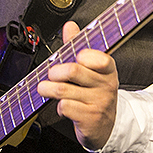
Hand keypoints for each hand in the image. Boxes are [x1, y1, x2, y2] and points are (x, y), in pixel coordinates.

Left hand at [37, 20, 118, 150]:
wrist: (105, 126)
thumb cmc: (95, 94)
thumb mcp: (92, 71)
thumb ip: (78, 47)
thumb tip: (70, 26)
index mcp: (108, 70)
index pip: (101, 58)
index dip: (85, 55)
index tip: (77, 56)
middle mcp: (106, 85)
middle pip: (74, 71)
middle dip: (55, 71)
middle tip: (51, 73)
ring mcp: (99, 102)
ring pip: (64, 90)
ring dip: (48, 88)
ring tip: (44, 88)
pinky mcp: (89, 118)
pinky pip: (65, 107)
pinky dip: (58, 106)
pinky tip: (63, 106)